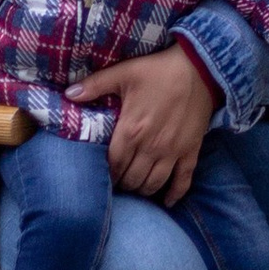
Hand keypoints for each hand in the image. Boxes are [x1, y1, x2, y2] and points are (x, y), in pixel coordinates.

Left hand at [71, 44, 214, 203]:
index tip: (104, 174)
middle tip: (120, 180)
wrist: (200, 68)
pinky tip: (166, 202)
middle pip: (132, 179)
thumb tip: (67, 94)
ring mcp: (172, 152)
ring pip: (153, 184)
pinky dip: (174, 195)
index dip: (108, 173)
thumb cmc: (159, 70)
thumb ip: (94, 85)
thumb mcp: (124, 72)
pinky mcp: (190, 152)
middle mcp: (151, 147)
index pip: (114, 165)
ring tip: (136, 186)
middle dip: (123, 183)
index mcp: (131, 130)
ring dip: (142, 190)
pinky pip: (182, 181)